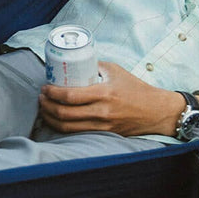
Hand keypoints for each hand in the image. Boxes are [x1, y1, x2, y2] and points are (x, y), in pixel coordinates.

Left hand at [39, 61, 184, 137]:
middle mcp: (102, 112)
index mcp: (104, 93)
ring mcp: (103, 125)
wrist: (156, 111)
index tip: (45, 87)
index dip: (52, 93)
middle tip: (41, 98)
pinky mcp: (105, 134)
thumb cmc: (136, 88)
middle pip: (65, 114)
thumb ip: (94, 66)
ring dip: (51, 118)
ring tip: (44, 109)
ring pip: (68, 127)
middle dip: (47, 106)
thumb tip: (73, 63)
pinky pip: (78, 133)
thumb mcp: (115, 71)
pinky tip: (56, 120)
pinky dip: (63, 127)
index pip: (70, 96)